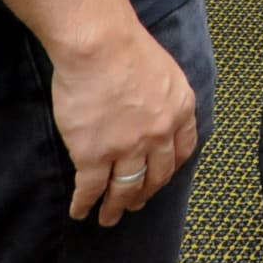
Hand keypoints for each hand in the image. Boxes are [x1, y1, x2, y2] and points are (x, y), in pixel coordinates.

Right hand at [49, 19, 198, 227]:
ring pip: (125, 188)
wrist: (100, 45)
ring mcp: (127, 147)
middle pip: (156, 174)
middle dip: (145, 193)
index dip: (170, 169)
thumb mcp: (165, 71)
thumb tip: (156, 109)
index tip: (161, 178)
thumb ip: (165, 96)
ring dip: (117, 207)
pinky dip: (85, 203)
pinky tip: (80, 211)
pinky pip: (91, 188)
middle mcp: (159, 134)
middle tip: (135, 205)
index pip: (182, 150)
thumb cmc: (126, 48)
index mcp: (179, 110)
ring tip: (110, 218)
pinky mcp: (94, 154)